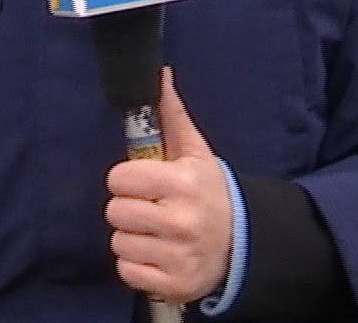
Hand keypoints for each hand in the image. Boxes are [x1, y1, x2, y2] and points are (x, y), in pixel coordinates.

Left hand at [104, 69, 232, 304]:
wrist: (243, 244)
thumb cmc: (210, 193)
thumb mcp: (196, 154)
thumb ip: (172, 116)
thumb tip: (159, 74)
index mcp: (182, 183)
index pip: (119, 178)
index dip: (126, 179)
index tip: (142, 183)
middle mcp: (180, 220)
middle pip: (114, 211)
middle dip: (128, 209)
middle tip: (150, 209)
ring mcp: (176, 255)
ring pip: (118, 242)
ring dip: (131, 237)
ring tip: (154, 232)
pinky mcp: (173, 283)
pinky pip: (126, 271)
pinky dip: (136, 265)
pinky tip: (156, 254)